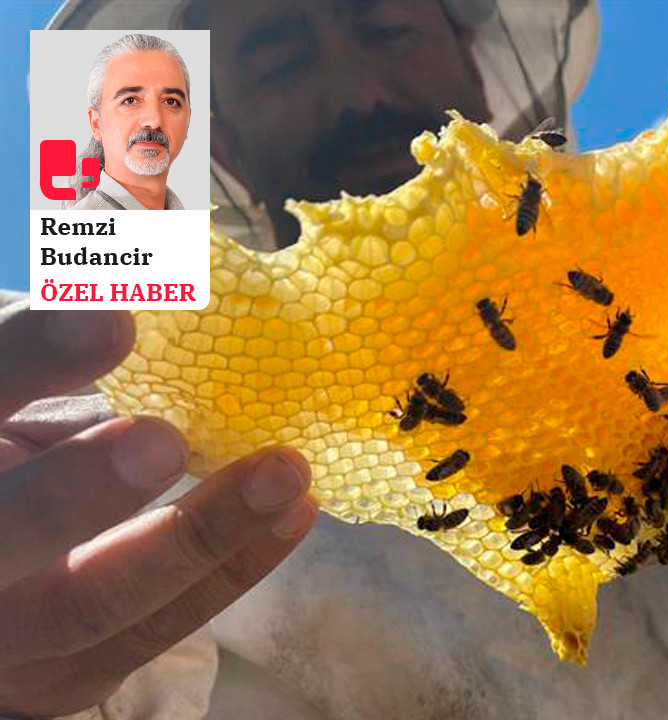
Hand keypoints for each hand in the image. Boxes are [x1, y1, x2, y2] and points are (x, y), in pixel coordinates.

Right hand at [0, 308, 315, 717]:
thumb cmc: (13, 456)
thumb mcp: (17, 393)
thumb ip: (54, 352)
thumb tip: (147, 287)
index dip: (31, 358)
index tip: (111, 316)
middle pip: (1, 538)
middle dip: (76, 493)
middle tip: (163, 440)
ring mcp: (9, 636)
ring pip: (91, 604)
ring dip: (197, 537)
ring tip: (281, 473)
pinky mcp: (70, 675)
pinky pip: (159, 629)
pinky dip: (235, 568)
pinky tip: (296, 511)